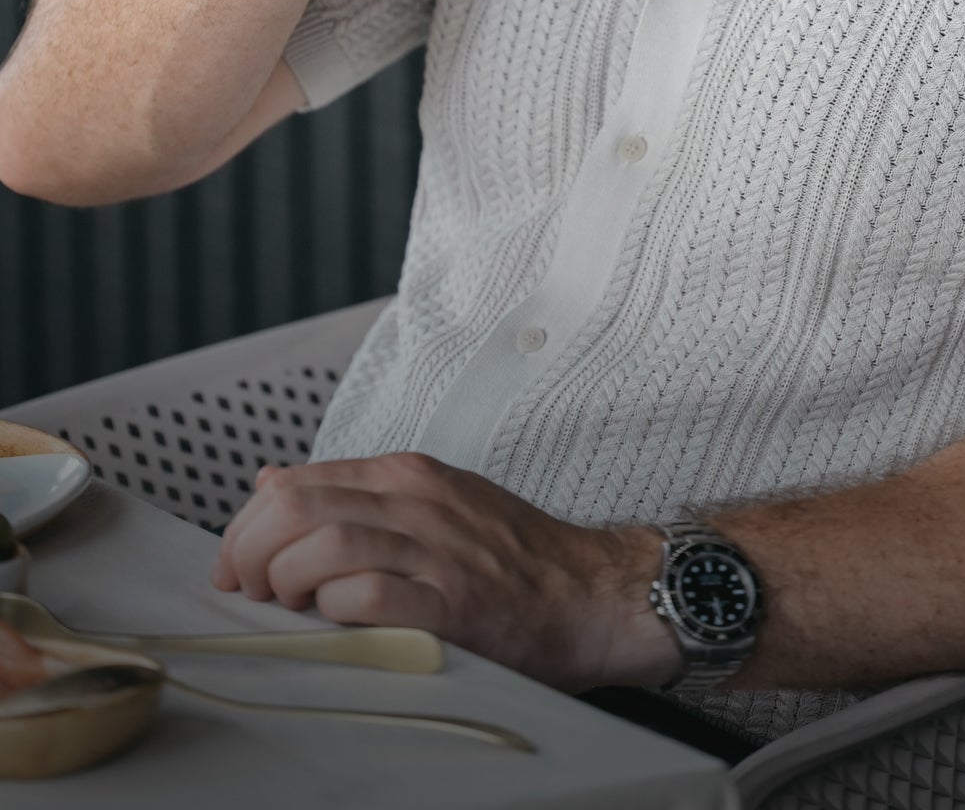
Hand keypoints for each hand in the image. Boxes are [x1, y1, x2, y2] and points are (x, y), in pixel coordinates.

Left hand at [209, 453, 678, 692]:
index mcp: (408, 475)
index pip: (298, 480)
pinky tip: (336, 622)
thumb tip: (271, 484)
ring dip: (286, 580)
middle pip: (299, 506)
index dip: (248, 525)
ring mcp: (436, 550)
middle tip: (249, 589)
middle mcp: (418, 502)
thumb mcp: (433, 501)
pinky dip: (335, 609)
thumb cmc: (514, 557)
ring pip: (326, 544)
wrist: (593, 592)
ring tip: (285, 606)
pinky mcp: (453, 604)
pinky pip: (371, 595)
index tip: (237, 563)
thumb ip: (354, 495)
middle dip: (252, 550)